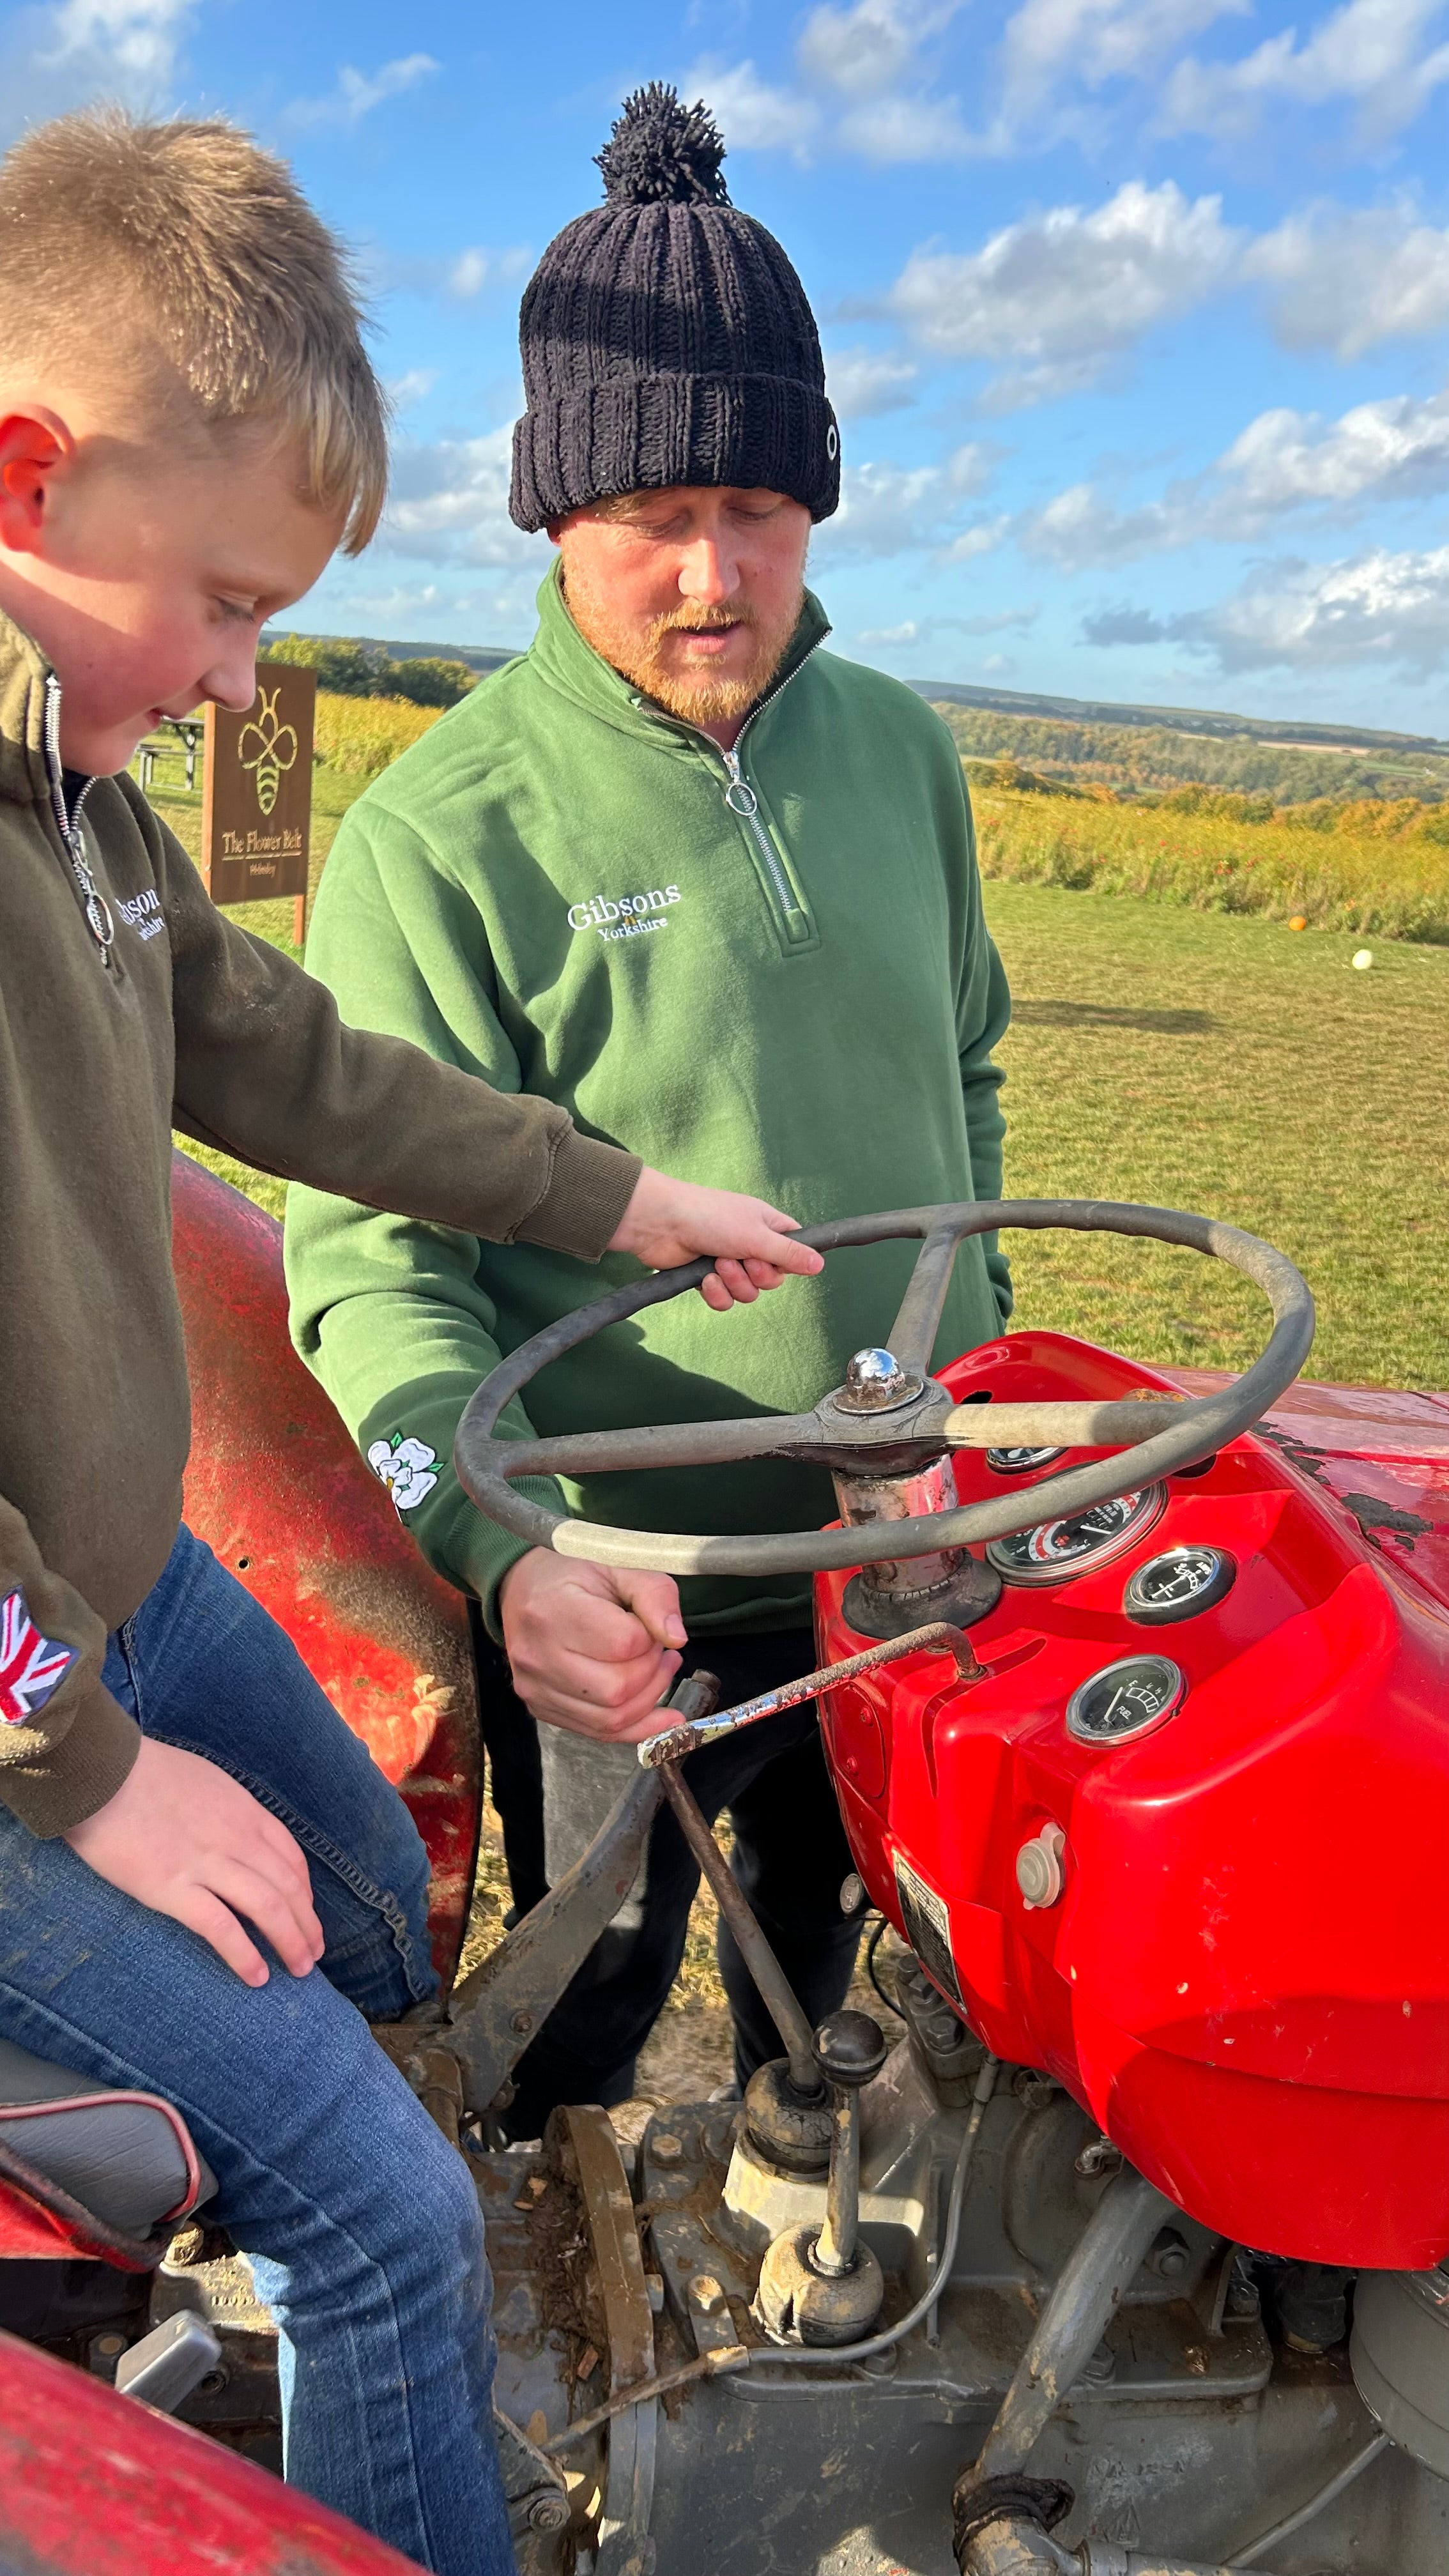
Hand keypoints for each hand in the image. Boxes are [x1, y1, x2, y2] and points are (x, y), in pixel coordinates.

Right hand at [63, 1738, 324, 1987]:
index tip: (307, 1915)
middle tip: (314, 1954)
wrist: (101, 1771)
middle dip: (307, 1924)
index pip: (291, 1858)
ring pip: (268, 1908)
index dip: (305, 1893)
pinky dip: (245, 1955)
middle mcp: (236, 1838)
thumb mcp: (205, 1781)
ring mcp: (206, 1863)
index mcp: (244, 1811)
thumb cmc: (144, 1772)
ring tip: (300, 1970)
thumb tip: (236, 1831)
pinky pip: (221, 1927)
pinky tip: (257, 1977)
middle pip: (288, 1887)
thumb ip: (227, 1809)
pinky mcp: (171, 1888)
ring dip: (290, 1942)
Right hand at [500, 1550, 685, 1740]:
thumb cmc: (573, 1575)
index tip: (649, 1626)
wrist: (522, 1588)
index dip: (650, 1639)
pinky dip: (634, 1726)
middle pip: (617, 1689)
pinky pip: (597, 1732)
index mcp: (553, 1609)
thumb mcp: (619, 1568)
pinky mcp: (540, 1707)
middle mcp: (537, 1654)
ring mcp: (535, 1687)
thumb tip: (677, 1638)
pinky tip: (659, 1714)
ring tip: (658, 1670)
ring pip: (611, 1718)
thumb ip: (655, 1595)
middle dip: (653, 1672)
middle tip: (659, 1651)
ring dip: (648, 1699)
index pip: (623, 1643)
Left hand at [609, 1170, 823, 1313]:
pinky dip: (717, 1294)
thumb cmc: (710, 1217)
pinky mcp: (707, 1278)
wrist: (661, 1224)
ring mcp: (728, 1262)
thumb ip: (789, 1253)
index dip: (790, 1262)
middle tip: (742, 1259)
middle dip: (757, 1275)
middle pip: (772, 1279)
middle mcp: (750, 1244)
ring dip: (735, 1283)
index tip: (777, 1259)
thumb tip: (821, 1264)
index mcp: (767, 1226)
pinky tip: (706, 1279)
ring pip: (749, 1293)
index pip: (794, 1251)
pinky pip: (726, 1300)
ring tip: (718, 1265)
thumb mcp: (757, 1235)